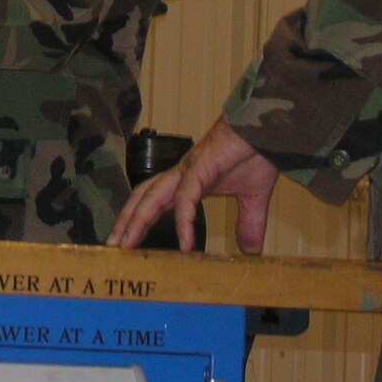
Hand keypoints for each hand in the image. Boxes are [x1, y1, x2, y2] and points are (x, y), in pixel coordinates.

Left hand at [107, 118, 278, 252]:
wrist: (269, 131)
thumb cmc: (256, 154)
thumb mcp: (252, 199)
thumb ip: (249, 224)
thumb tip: (251, 250)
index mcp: (187, 181)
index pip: (153, 202)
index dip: (136, 219)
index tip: (126, 242)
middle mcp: (181, 175)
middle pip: (143, 198)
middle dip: (125, 221)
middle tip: (111, 245)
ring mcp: (188, 170)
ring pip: (153, 196)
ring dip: (138, 220)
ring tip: (128, 244)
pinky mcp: (201, 167)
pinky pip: (185, 197)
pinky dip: (183, 220)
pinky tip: (186, 243)